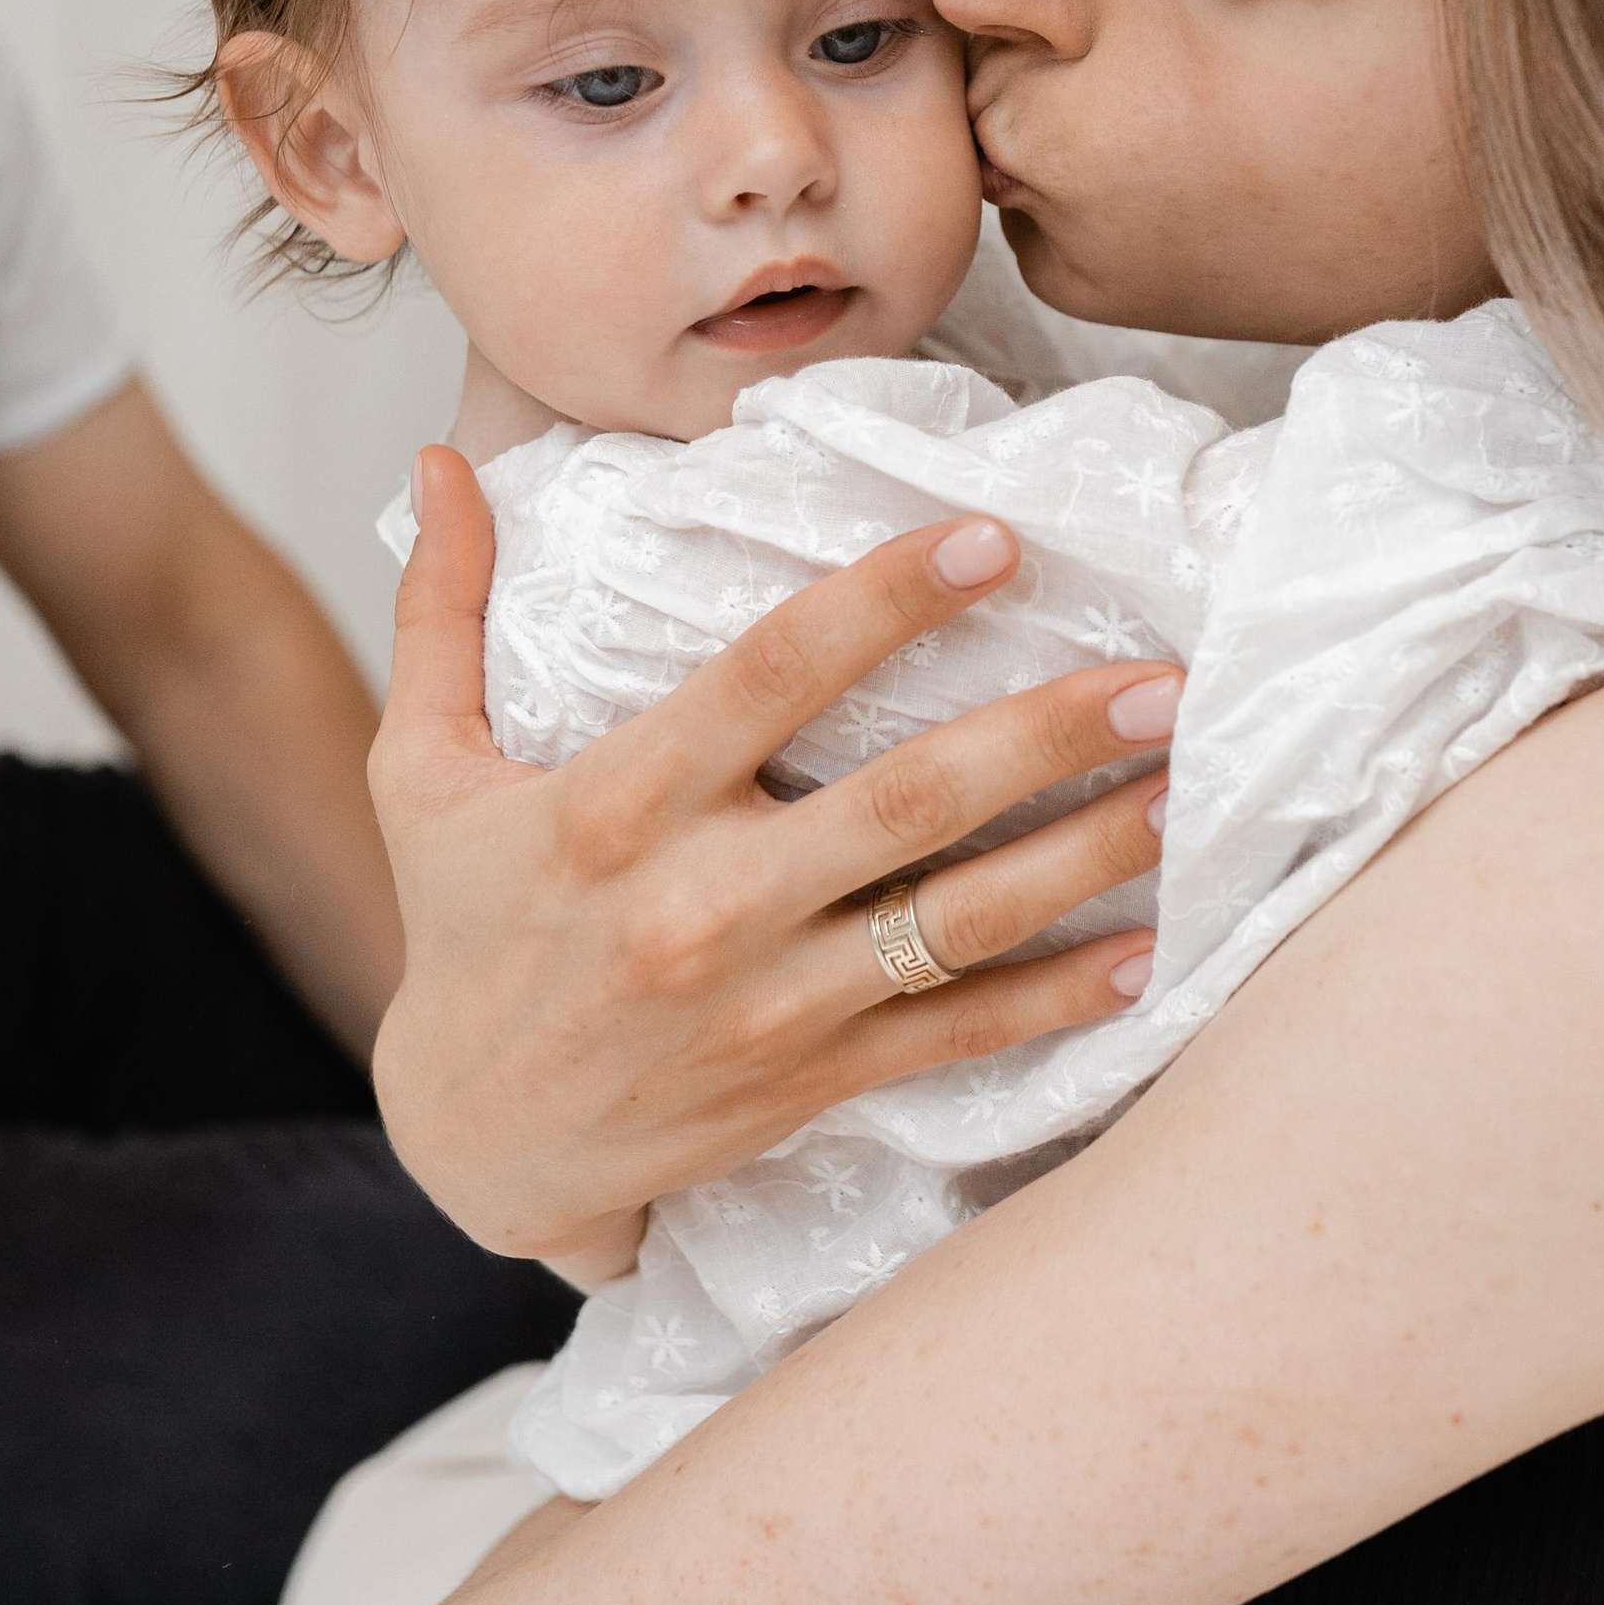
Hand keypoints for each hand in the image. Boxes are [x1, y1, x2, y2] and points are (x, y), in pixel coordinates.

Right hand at [366, 449, 1176, 1261]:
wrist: (471, 1142)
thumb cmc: (462, 933)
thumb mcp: (419, 769)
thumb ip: (444, 612)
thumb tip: (435, 462)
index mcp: (617, 805)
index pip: (769, 675)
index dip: (885, 601)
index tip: (991, 538)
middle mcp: (702, 904)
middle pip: (903, 801)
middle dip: (1045, 733)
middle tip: (1161, 675)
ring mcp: (770, 1005)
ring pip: (955, 923)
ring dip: (1084, 856)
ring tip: (1185, 788)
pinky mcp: (811, 1082)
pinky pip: (957, 1037)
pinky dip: (1057, 998)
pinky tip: (1147, 951)